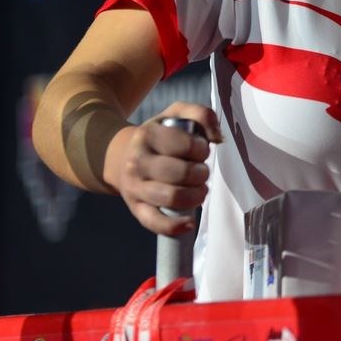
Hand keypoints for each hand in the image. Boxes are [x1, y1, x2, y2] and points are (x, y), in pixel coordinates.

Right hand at [105, 102, 221, 235]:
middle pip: (180, 173)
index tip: (201, 150)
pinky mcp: (136, 209)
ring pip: (170, 197)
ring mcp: (134, 187)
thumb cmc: (159, 136)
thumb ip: (200, 115)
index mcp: (147, 135)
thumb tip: (218, 137)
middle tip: (202, 171)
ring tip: (200, 190)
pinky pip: (154, 222)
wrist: (122, 157)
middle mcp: (137, 162)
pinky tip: (189, 223)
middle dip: (201, 173)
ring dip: (195, 195)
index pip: (185, 145)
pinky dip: (174, 226)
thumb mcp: (175, 114)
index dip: (201, 149)